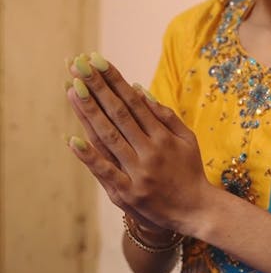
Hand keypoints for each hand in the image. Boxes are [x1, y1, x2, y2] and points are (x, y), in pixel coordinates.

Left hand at [65, 54, 210, 235]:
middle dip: (97, 89)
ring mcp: (137, 173)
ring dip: (89, 113)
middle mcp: (149, 151)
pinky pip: (106, 172)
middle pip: (118, 115)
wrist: (196, 211)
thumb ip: (164, 115)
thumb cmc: (189, 171)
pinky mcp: (127, 194)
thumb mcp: (186, 139)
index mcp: (163, 136)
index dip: (114, 81)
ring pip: (109, 138)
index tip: (98, 61)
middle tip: (79, 67)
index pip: (133, 102)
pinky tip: (73, 140)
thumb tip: (139, 90)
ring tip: (73, 90)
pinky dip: (89, 157)